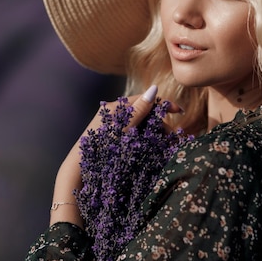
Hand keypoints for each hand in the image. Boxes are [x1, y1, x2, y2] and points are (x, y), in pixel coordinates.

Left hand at [50, 85, 181, 226]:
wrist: (82, 171)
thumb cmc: (101, 148)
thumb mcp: (123, 129)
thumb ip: (139, 110)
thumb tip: (154, 88)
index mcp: (116, 107)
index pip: (145, 99)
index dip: (163, 104)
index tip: (179, 111)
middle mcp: (116, 115)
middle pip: (146, 113)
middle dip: (162, 123)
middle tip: (175, 137)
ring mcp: (116, 128)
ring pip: (143, 126)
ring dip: (157, 134)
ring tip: (168, 146)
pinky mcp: (116, 140)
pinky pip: (137, 136)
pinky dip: (148, 141)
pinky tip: (156, 150)